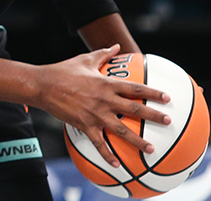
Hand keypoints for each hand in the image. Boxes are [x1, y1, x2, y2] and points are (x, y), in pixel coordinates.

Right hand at [33, 45, 170, 167]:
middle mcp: (104, 100)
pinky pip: (99, 143)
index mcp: (106, 84)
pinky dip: (108, 155)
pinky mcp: (84, 125)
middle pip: (134, 109)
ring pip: (121, 130)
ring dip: (138, 140)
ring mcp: (95, 114)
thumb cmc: (63, 70)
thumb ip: (103, 54)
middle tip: (168, 122)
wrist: (42, 85)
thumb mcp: (85, 59)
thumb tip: (116, 46)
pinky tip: (117, 165)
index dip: (152, 93)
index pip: (135, 88)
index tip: (167, 98)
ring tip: (151, 148)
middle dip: (153, 116)